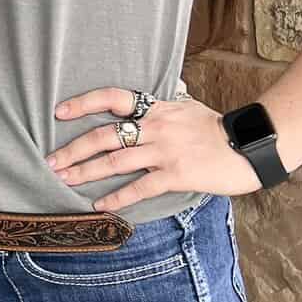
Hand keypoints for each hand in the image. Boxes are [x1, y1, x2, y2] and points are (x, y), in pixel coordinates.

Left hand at [47, 87, 261, 211]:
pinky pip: (140, 187)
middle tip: (51, 161)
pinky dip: (117, 196)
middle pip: (105, 135)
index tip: (60, 112)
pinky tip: (100, 204)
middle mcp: (156, 126)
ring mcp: (165, 151)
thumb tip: (155, 97)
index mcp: (157, 107)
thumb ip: (166, 105)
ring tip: (65, 180)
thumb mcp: (188, 107)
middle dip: (74, 149)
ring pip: (115, 161)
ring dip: (86, 172)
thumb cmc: (219, 128)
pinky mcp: (176, 174)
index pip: (113, 98)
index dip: (84, 103)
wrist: (250, 146)